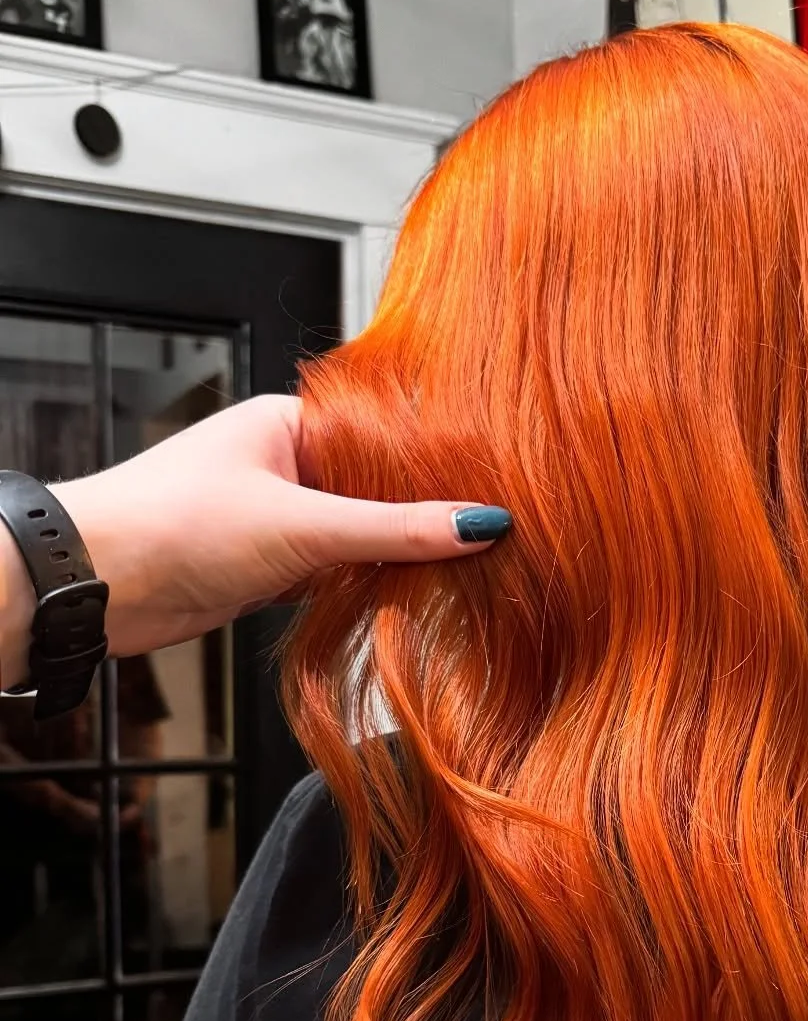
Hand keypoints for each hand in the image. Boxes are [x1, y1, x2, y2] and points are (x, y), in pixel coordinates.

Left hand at [21, 394, 507, 663]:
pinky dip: (364, 586)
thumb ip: (396, 530)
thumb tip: (480, 524)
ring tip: (463, 570)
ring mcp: (277, 516)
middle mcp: (286, 463)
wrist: (96, 584)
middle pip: (379, 488)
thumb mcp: (304, 525)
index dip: (441, 462)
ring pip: (359, 535)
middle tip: (492, 537)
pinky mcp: (266, 565)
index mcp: (292, 422)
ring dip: (395, 557)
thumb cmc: (174, 524)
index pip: (388, 435)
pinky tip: (406, 598)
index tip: (498, 486)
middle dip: (424, 516)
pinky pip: (335, 571)